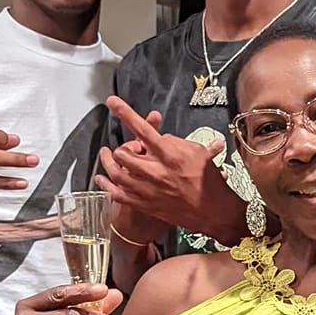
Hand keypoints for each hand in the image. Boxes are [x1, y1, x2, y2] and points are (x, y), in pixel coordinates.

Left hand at [96, 97, 243, 239]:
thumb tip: (161, 137)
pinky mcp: (145, 204)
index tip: (113, 102)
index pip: (144, 130)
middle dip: (124, 147)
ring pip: (116, 173)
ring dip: (110, 162)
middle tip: (130, 147)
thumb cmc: (209, 183)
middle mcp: (157, 173)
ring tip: (108, 155)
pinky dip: (107, 185)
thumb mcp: (198, 153)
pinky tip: (102, 178)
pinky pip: (117, 194)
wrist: (213, 213)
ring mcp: (148, 190)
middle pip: (124, 153)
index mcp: (171, 156)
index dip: (126, 113)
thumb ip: (176, 142)